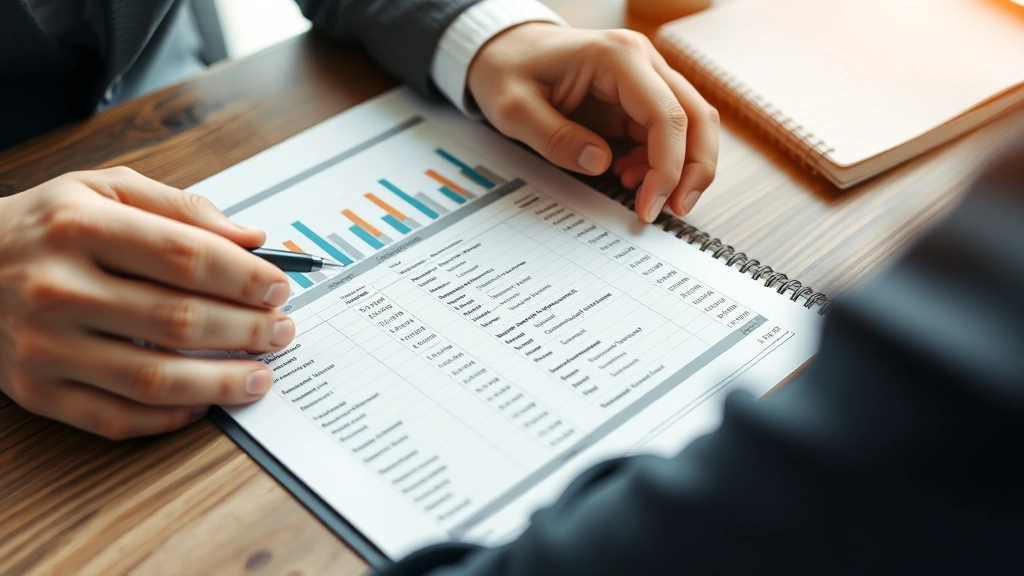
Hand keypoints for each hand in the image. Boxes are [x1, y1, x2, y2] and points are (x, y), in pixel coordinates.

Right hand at [0, 168, 295, 438]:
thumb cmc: (45, 225)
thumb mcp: (104, 188)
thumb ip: (181, 208)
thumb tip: (251, 240)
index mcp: (78, 226)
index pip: (185, 256)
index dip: (245, 277)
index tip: (279, 288)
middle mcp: (56, 287)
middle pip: (177, 319)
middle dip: (247, 330)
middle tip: (282, 331)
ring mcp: (42, 345)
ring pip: (153, 379)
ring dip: (222, 382)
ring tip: (261, 376)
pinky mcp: (35, 390)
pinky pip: (116, 417)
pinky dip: (171, 417)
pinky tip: (205, 403)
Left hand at [468, 24, 718, 222]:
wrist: (505, 48)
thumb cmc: (508, 70)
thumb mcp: (514, 109)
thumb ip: (555, 138)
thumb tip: (601, 163)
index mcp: (617, 57)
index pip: (667, 115)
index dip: (668, 167)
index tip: (649, 206)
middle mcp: (642, 61)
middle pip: (697, 117)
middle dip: (695, 169)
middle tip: (676, 210)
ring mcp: (645, 78)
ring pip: (690, 126)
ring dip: (680, 168)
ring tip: (642, 197)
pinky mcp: (638, 98)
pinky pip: (666, 134)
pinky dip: (658, 163)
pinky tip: (627, 176)